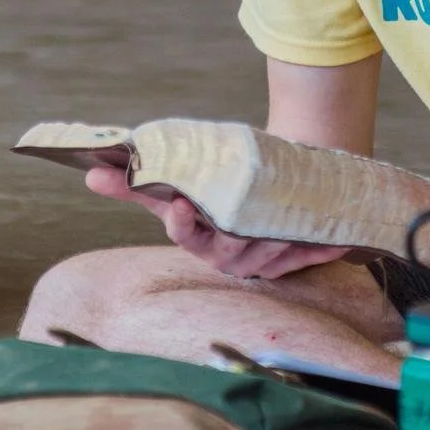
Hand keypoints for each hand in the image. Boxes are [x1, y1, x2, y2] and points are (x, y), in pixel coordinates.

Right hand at [83, 164, 353, 278]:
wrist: (267, 192)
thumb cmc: (217, 191)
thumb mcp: (177, 186)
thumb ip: (135, 184)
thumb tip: (89, 172)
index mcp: (202, 242)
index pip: (187, 238)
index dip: (182, 225)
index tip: (179, 205)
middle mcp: (235, 256)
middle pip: (233, 246)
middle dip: (234, 229)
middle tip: (238, 208)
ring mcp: (269, 256)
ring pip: (272, 249)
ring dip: (279, 235)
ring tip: (285, 215)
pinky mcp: (302, 251)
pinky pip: (314, 252)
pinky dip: (326, 247)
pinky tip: (340, 238)